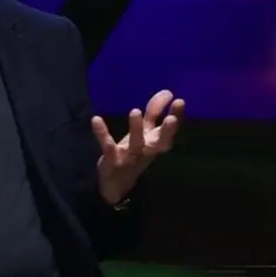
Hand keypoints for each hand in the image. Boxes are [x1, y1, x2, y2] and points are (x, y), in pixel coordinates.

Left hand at [91, 90, 183, 205]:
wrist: (116, 184)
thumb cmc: (134, 153)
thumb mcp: (146, 133)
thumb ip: (155, 113)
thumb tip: (167, 92)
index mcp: (156, 143)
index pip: (170, 130)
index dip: (177, 117)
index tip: (179, 101)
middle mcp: (146, 150)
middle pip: (160, 142)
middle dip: (167, 131)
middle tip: (172, 118)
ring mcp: (130, 156)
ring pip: (136, 144)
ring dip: (136, 128)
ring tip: (135, 111)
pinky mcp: (112, 160)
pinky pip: (107, 146)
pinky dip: (102, 133)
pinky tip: (96, 119)